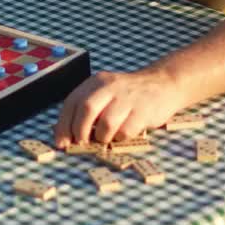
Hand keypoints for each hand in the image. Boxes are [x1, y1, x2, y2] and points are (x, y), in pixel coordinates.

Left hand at [52, 68, 186, 147]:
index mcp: (96, 82)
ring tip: (104, 138)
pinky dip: (119, 138)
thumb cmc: (128, 95)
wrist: (164, 83)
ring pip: (106, 123)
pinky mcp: (144, 111)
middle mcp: (110, 87)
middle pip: (87, 109)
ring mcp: (128, 98)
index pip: (72, 102)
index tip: (61, 142)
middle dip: (79, 131)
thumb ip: (87, 107)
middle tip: (81, 143)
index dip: (63, 125)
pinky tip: (122, 134)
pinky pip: (125, 132)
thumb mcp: (105, 92)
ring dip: (101, 137)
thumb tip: (65, 134)